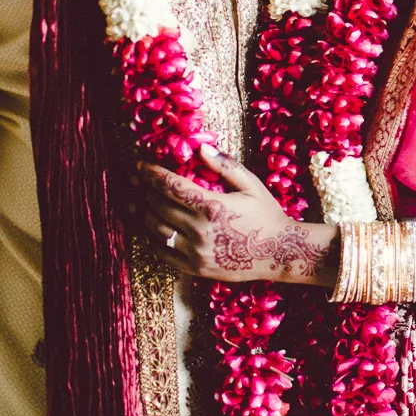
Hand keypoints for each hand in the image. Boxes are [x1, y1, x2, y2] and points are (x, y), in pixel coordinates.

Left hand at [137, 144, 333, 283]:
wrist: (281, 253)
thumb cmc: (268, 216)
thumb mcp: (252, 186)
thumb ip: (225, 166)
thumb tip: (201, 147)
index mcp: (212, 206)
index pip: (170, 186)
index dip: (151, 173)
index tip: (139, 165)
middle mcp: (199, 230)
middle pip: (157, 206)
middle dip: (143, 190)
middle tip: (135, 180)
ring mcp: (195, 252)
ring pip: (155, 229)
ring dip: (144, 213)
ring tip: (137, 202)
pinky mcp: (194, 268)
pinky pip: (162, 253)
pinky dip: (152, 239)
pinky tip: (151, 229)